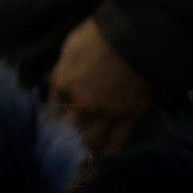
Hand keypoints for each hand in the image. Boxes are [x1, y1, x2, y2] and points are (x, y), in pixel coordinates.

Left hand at [48, 18, 153, 153]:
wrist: (140, 34)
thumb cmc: (101, 35)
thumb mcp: (71, 48)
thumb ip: (62, 69)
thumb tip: (54, 82)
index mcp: (65, 83)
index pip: (53, 107)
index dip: (53, 115)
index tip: (54, 122)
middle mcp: (83, 102)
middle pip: (71, 128)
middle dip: (66, 137)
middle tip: (63, 147)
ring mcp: (109, 111)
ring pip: (94, 138)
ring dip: (86, 148)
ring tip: (82, 157)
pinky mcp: (132, 114)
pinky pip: (120, 137)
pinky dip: (111, 148)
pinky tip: (106, 155)